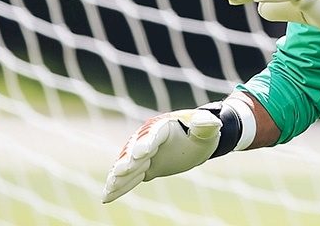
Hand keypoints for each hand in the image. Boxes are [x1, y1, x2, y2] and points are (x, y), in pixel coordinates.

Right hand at [101, 109, 220, 202]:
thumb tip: (212, 121)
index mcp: (163, 125)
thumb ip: (206, 125)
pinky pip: (129, 176)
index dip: (147, 142)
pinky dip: (118, 185)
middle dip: (129, 159)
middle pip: (136, 149)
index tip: (141, 152)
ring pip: (129, 164)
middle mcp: (148, 137)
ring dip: (119, 176)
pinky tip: (107, 197)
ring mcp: (143, 153)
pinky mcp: (143, 166)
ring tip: (109, 187)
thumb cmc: (202, 132)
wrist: (195, 140)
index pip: (154, 133)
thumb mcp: (208, 128)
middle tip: (122, 170)